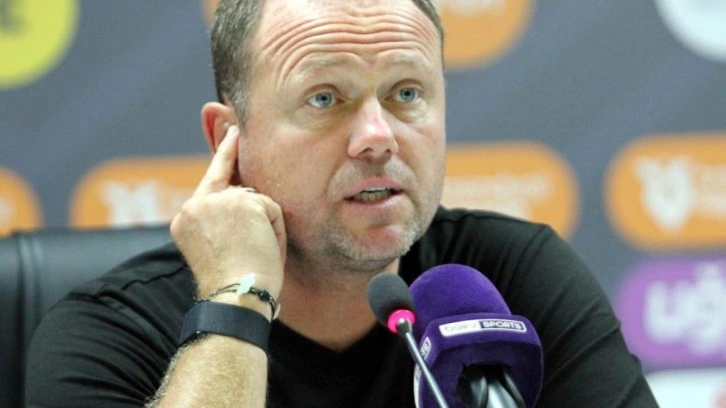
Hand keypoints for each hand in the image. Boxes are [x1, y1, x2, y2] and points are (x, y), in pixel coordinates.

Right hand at [170, 125, 285, 300]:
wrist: (234, 298)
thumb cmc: (233, 287)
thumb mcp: (220, 249)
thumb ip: (226, 220)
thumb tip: (251, 197)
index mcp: (186, 220)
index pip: (211, 180)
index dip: (225, 155)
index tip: (234, 132)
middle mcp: (196, 205)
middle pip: (238, 186)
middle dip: (257, 201)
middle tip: (252, 157)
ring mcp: (218, 200)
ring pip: (258, 203)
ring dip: (267, 229)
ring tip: (258, 257)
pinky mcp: (242, 201)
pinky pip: (272, 210)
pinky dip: (277, 232)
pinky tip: (265, 250)